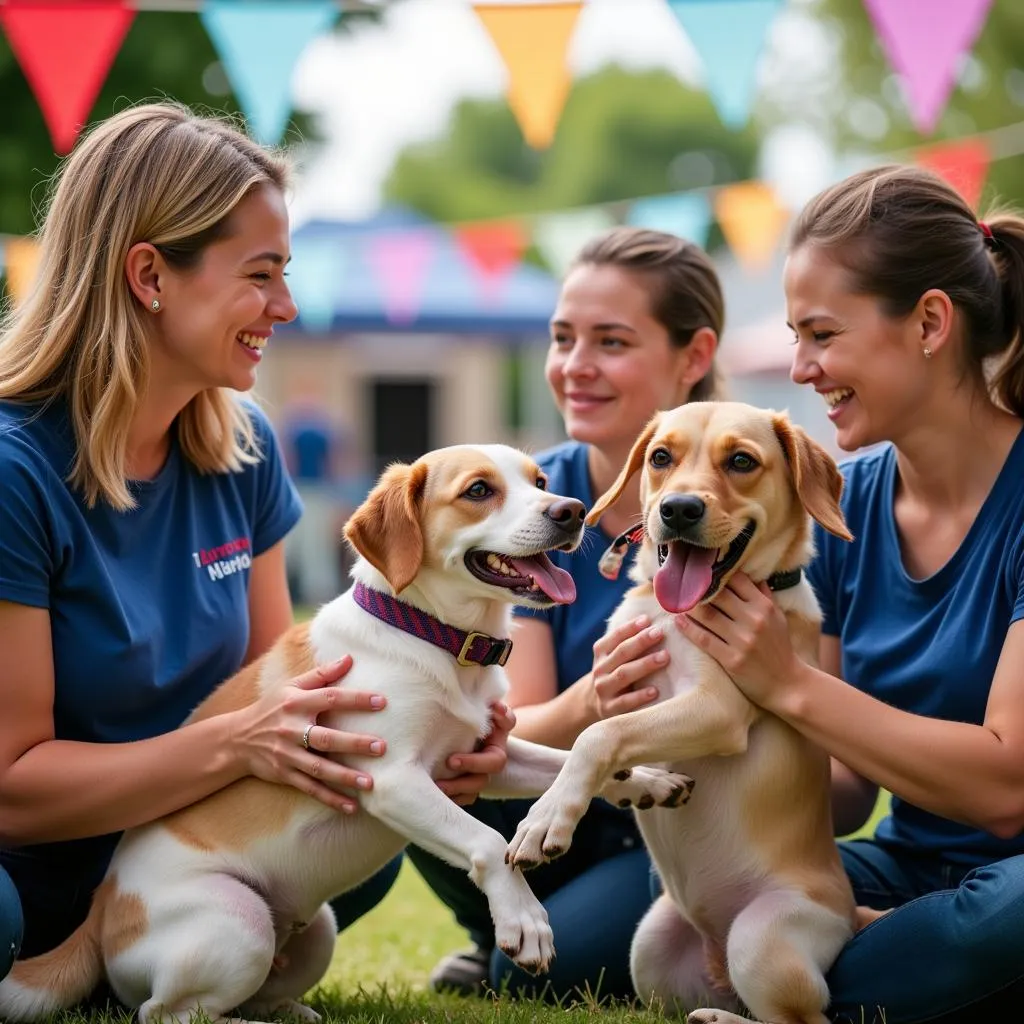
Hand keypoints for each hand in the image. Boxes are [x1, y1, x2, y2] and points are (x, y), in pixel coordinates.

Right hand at [234, 654, 387, 813]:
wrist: (237, 738)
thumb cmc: (272, 707)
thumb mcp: (291, 686)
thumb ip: (321, 674)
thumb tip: (349, 657)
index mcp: (296, 703)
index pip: (330, 698)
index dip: (356, 699)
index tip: (381, 701)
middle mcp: (292, 729)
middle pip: (326, 738)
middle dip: (354, 743)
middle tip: (381, 747)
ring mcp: (288, 755)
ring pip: (319, 768)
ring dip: (345, 777)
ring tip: (371, 783)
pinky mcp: (285, 774)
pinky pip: (310, 788)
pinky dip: (330, 798)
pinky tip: (352, 806)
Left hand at [436, 701, 514, 805]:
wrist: (436, 739)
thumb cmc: (449, 719)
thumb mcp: (461, 707)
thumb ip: (473, 701)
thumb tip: (487, 700)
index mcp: (495, 728)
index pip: (508, 720)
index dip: (503, 716)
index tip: (494, 708)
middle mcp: (493, 751)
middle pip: (495, 762)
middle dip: (474, 762)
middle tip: (451, 761)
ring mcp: (482, 771)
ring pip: (479, 784)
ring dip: (459, 786)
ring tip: (438, 785)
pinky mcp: (468, 788)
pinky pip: (466, 798)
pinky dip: (453, 798)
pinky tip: (436, 796)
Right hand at [591, 615, 666, 719]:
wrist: (593, 704)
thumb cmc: (615, 674)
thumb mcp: (614, 657)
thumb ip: (628, 641)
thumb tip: (653, 620)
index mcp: (601, 652)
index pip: (615, 636)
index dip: (630, 627)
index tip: (648, 619)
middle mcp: (600, 669)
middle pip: (621, 653)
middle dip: (641, 641)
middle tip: (660, 633)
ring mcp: (604, 689)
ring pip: (624, 674)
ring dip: (645, 664)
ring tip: (665, 657)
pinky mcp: (610, 709)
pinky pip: (625, 702)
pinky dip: (640, 696)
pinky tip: (655, 691)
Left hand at [676, 573, 799, 710]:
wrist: (787, 683)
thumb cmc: (780, 647)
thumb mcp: (778, 618)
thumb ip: (764, 595)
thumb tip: (750, 574)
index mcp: (764, 607)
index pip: (738, 580)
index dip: (718, 573)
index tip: (703, 572)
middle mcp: (754, 620)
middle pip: (718, 595)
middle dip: (699, 589)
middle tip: (683, 585)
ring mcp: (742, 640)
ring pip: (708, 616)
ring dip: (689, 607)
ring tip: (677, 601)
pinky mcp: (731, 659)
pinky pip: (704, 639)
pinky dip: (689, 628)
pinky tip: (678, 621)